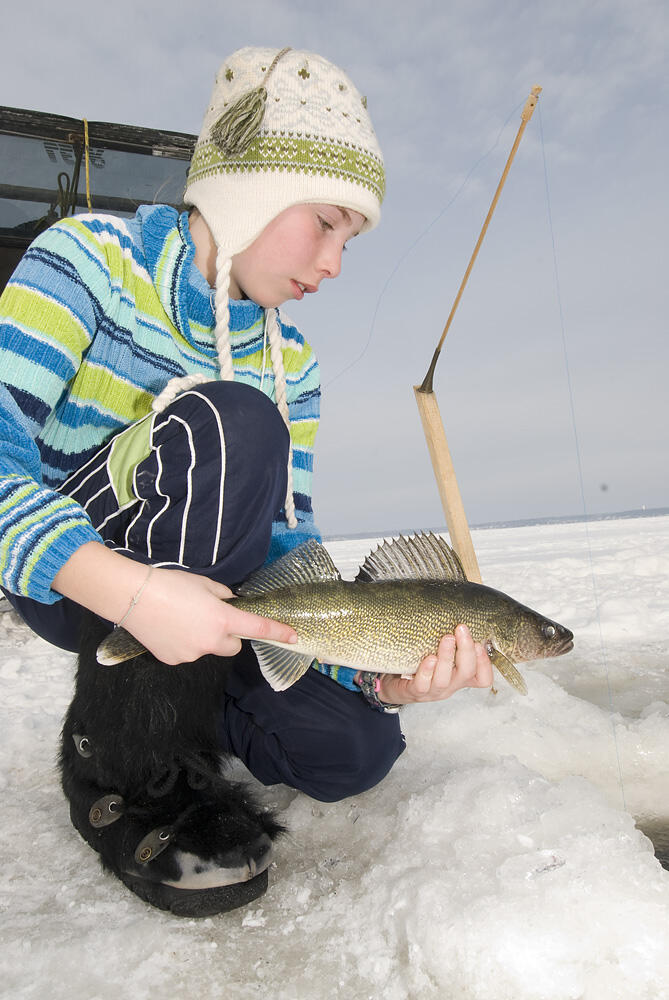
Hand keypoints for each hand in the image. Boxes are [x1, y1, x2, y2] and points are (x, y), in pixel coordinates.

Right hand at [123, 567, 296, 664]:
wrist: (132, 596)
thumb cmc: (170, 584)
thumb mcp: (204, 583)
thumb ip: (223, 596)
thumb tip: (229, 603)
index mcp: (222, 620)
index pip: (258, 629)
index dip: (278, 632)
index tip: (293, 636)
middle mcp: (210, 642)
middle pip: (233, 646)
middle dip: (229, 635)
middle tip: (212, 618)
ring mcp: (191, 654)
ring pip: (209, 649)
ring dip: (205, 638)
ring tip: (182, 619)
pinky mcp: (173, 660)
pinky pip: (189, 653)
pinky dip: (185, 643)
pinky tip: (169, 628)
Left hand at [376, 625, 493, 704]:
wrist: (393, 680)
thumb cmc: (421, 659)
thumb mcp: (441, 650)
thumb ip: (453, 636)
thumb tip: (463, 603)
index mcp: (460, 676)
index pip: (483, 677)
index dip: (485, 662)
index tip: (480, 641)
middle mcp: (450, 685)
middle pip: (467, 672)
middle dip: (466, 649)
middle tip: (461, 628)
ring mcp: (433, 690)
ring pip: (445, 679)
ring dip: (447, 657)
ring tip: (446, 638)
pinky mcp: (414, 692)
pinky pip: (422, 685)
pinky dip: (427, 671)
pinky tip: (428, 658)